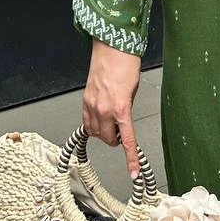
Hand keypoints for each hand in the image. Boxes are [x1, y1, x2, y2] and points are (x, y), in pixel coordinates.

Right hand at [82, 40, 141, 178]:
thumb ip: (127, 109)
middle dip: (115, 139)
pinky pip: (87, 121)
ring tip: (112, 120)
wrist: (112, 47)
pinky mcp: (85, 100)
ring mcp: (92, 105)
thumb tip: (123, 120)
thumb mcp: (134, 91)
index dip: (130, 159)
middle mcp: (103, 110)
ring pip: (95, 133)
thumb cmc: (126, 64)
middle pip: (108, 140)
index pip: (127, 140)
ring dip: (104, 132)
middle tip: (122, 130)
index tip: (133, 172)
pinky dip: (94, 124)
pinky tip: (100, 117)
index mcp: (120, 109)